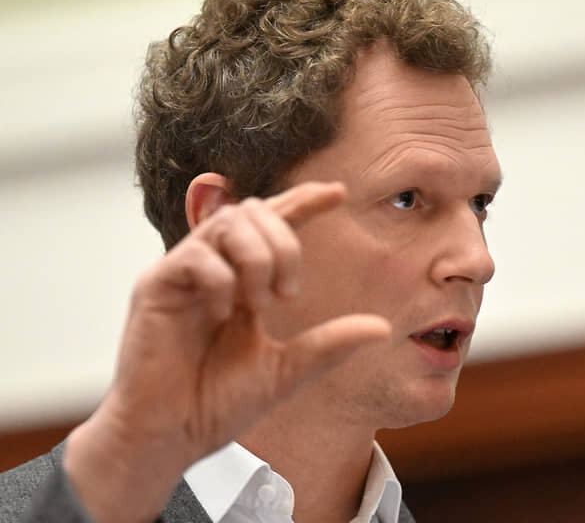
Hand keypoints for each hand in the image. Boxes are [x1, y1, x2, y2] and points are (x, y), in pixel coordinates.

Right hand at [63, 182, 389, 522]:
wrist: (172, 437)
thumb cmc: (218, 403)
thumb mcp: (287, 370)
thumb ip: (330, 344)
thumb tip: (383, 328)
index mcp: (241, 279)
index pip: (273, 222)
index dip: (303, 200)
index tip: (339, 193)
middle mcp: (211, 266)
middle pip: (253, 210)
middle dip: (284, 242)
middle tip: (288, 292)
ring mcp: (182, 274)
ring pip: (227, 222)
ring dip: (258, 256)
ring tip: (260, 304)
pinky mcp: (154, 287)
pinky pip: (195, 257)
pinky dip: (222, 280)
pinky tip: (225, 315)